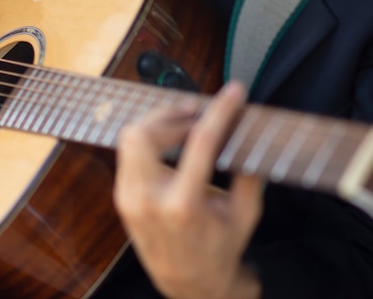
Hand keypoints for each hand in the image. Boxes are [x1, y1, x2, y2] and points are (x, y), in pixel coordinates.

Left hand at [114, 82, 263, 298]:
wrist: (188, 284)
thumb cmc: (219, 249)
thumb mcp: (245, 215)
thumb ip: (249, 172)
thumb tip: (250, 131)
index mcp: (182, 206)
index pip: (199, 142)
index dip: (219, 111)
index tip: (233, 92)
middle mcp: (147, 200)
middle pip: (143, 133)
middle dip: (170, 114)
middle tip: (196, 112)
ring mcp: (128, 198)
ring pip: (130, 138)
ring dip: (157, 124)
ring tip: (184, 123)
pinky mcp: (122, 197)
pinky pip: (128, 153)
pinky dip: (148, 139)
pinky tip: (169, 140)